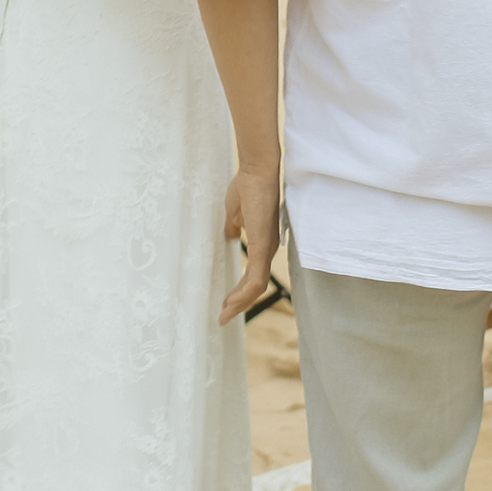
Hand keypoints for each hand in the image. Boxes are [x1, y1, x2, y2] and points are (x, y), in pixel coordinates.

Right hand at [220, 166, 280, 325]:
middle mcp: (268, 250)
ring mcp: (267, 249)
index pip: (254, 276)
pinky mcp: (263, 246)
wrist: (256, 172)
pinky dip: (245, 293)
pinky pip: (256, 278)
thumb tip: (231, 235)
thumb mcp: (236, 212)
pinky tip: (232, 301)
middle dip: (239, 304)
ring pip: (256, 287)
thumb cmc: (247, 187)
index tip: (226, 303)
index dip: (241, 291)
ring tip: (225, 314)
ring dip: (240, 303)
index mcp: (263, 243)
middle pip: (256, 287)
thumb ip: (235, 226)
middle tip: (223, 317)